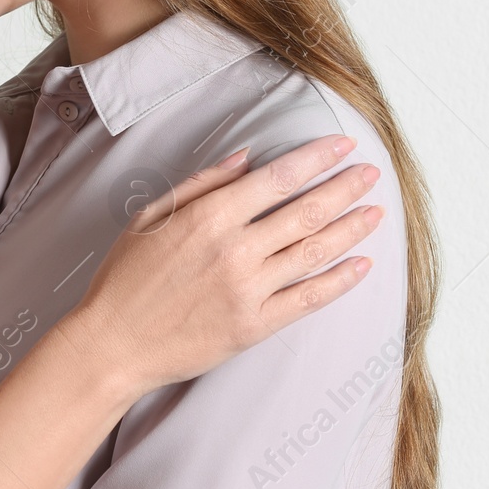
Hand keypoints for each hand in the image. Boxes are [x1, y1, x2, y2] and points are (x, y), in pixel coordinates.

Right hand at [62, 135, 382, 400]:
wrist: (113, 342)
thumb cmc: (125, 276)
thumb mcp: (151, 216)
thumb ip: (201, 184)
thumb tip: (246, 157)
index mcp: (209, 217)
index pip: (278, 178)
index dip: (317, 158)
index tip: (344, 145)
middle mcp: (235, 250)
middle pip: (305, 211)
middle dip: (345, 188)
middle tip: (371, 174)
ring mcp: (248, 290)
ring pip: (314, 252)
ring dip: (351, 229)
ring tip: (375, 212)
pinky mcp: (254, 326)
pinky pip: (308, 300)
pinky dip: (339, 281)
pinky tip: (361, 265)